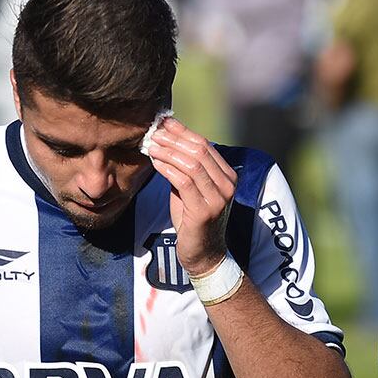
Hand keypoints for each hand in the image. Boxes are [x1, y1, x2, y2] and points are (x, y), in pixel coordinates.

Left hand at [148, 118, 237, 275]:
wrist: (203, 255)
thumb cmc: (192, 220)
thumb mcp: (189, 190)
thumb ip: (183, 168)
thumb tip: (164, 141)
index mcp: (227, 176)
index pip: (204, 144)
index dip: (182, 131)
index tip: (163, 122)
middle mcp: (227, 184)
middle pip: (199, 150)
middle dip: (173, 139)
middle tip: (152, 132)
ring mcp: (218, 198)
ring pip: (192, 163)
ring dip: (168, 152)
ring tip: (150, 145)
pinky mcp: (205, 211)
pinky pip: (185, 182)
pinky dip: (168, 168)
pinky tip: (155, 163)